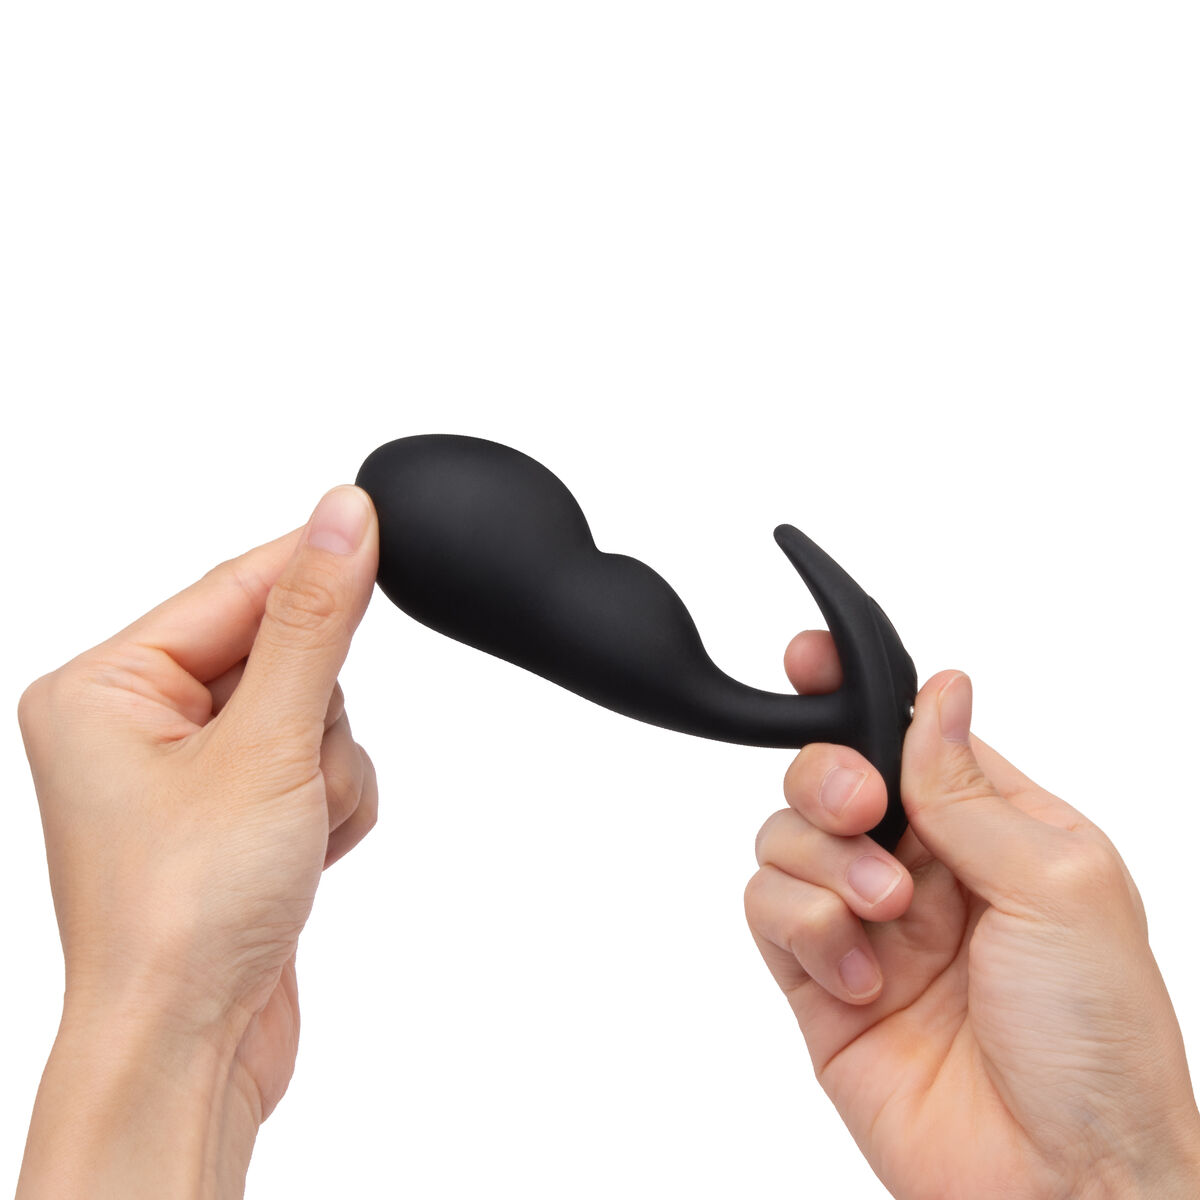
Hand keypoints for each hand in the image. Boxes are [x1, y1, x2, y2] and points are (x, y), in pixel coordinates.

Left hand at [16, 486, 379, 1198]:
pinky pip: (319, 763)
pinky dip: (333, 803)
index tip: (379, 533)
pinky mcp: (239, 813)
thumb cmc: (183, 917)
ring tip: (291, 836)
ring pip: (315, 712)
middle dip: (312, 717)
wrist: (190, 1051)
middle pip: (282, 653)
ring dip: (327, 769)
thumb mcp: (263, 744)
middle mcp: (138, 724)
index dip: (312, 570)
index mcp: (104, 688)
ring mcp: (192, 772)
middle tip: (289, 777)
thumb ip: (312, 621)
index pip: (233, 587)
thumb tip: (341, 516)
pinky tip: (303, 856)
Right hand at [745, 631, 1199, 1199]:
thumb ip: (972, 787)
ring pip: (783, 837)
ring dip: (825, 866)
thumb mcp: (1060, 884)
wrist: (1061, 1187)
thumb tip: (941, 691)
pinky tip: (862, 979)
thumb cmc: (1101, 1045)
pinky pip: (766, 911)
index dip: (853, 691)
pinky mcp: (819, 981)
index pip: (906, 732)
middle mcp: (923, 867)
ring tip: (887, 919)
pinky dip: (806, 931)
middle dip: (830, 778)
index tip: (809, 660)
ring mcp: (866, 924)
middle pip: (828, 775)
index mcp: (992, 827)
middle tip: (866, 812)